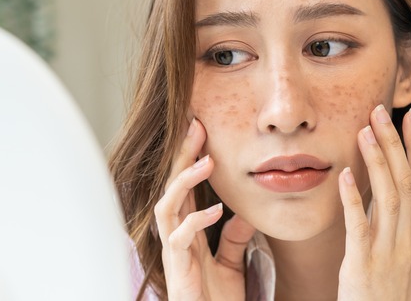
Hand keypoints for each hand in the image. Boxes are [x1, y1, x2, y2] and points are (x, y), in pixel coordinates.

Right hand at [154, 118, 255, 300]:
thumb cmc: (215, 300)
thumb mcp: (229, 263)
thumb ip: (233, 238)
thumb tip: (245, 214)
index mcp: (187, 231)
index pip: (185, 186)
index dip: (190, 157)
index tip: (202, 129)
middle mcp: (175, 237)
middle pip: (170, 187)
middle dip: (181, 156)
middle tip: (196, 126)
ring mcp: (173, 252)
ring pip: (165, 206)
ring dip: (184, 182)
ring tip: (206, 162)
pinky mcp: (177, 270)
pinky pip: (179, 239)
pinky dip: (195, 221)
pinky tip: (215, 210)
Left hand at [337, 105, 410, 300]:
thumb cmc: (394, 299)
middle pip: (410, 180)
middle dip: (397, 142)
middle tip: (382, 110)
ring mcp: (389, 251)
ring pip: (389, 196)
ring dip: (378, 160)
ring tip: (365, 130)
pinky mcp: (364, 264)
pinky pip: (360, 227)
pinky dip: (353, 200)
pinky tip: (343, 176)